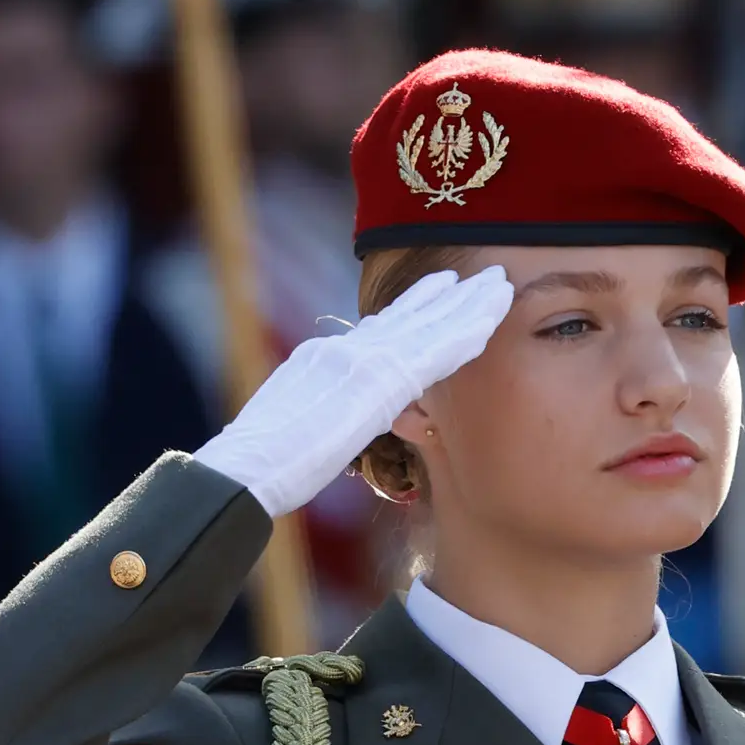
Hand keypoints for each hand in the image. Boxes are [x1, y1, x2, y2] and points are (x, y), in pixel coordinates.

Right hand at [193, 266, 513, 516]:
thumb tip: (340, 414)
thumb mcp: (295, 423)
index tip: (442, 288)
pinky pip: (434, 352)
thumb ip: (324, 408)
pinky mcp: (377, 380)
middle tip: (482, 276)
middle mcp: (345, 349)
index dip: (415, 306)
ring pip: (429, 324)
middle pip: (408, 315)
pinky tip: (491, 319)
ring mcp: (361, 360)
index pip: (379, 327)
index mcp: (324, 358)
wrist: (245, 468)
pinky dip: (465, 332)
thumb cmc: (260, 465)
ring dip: (468, 303)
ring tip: (500, 282)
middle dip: (448, 295)